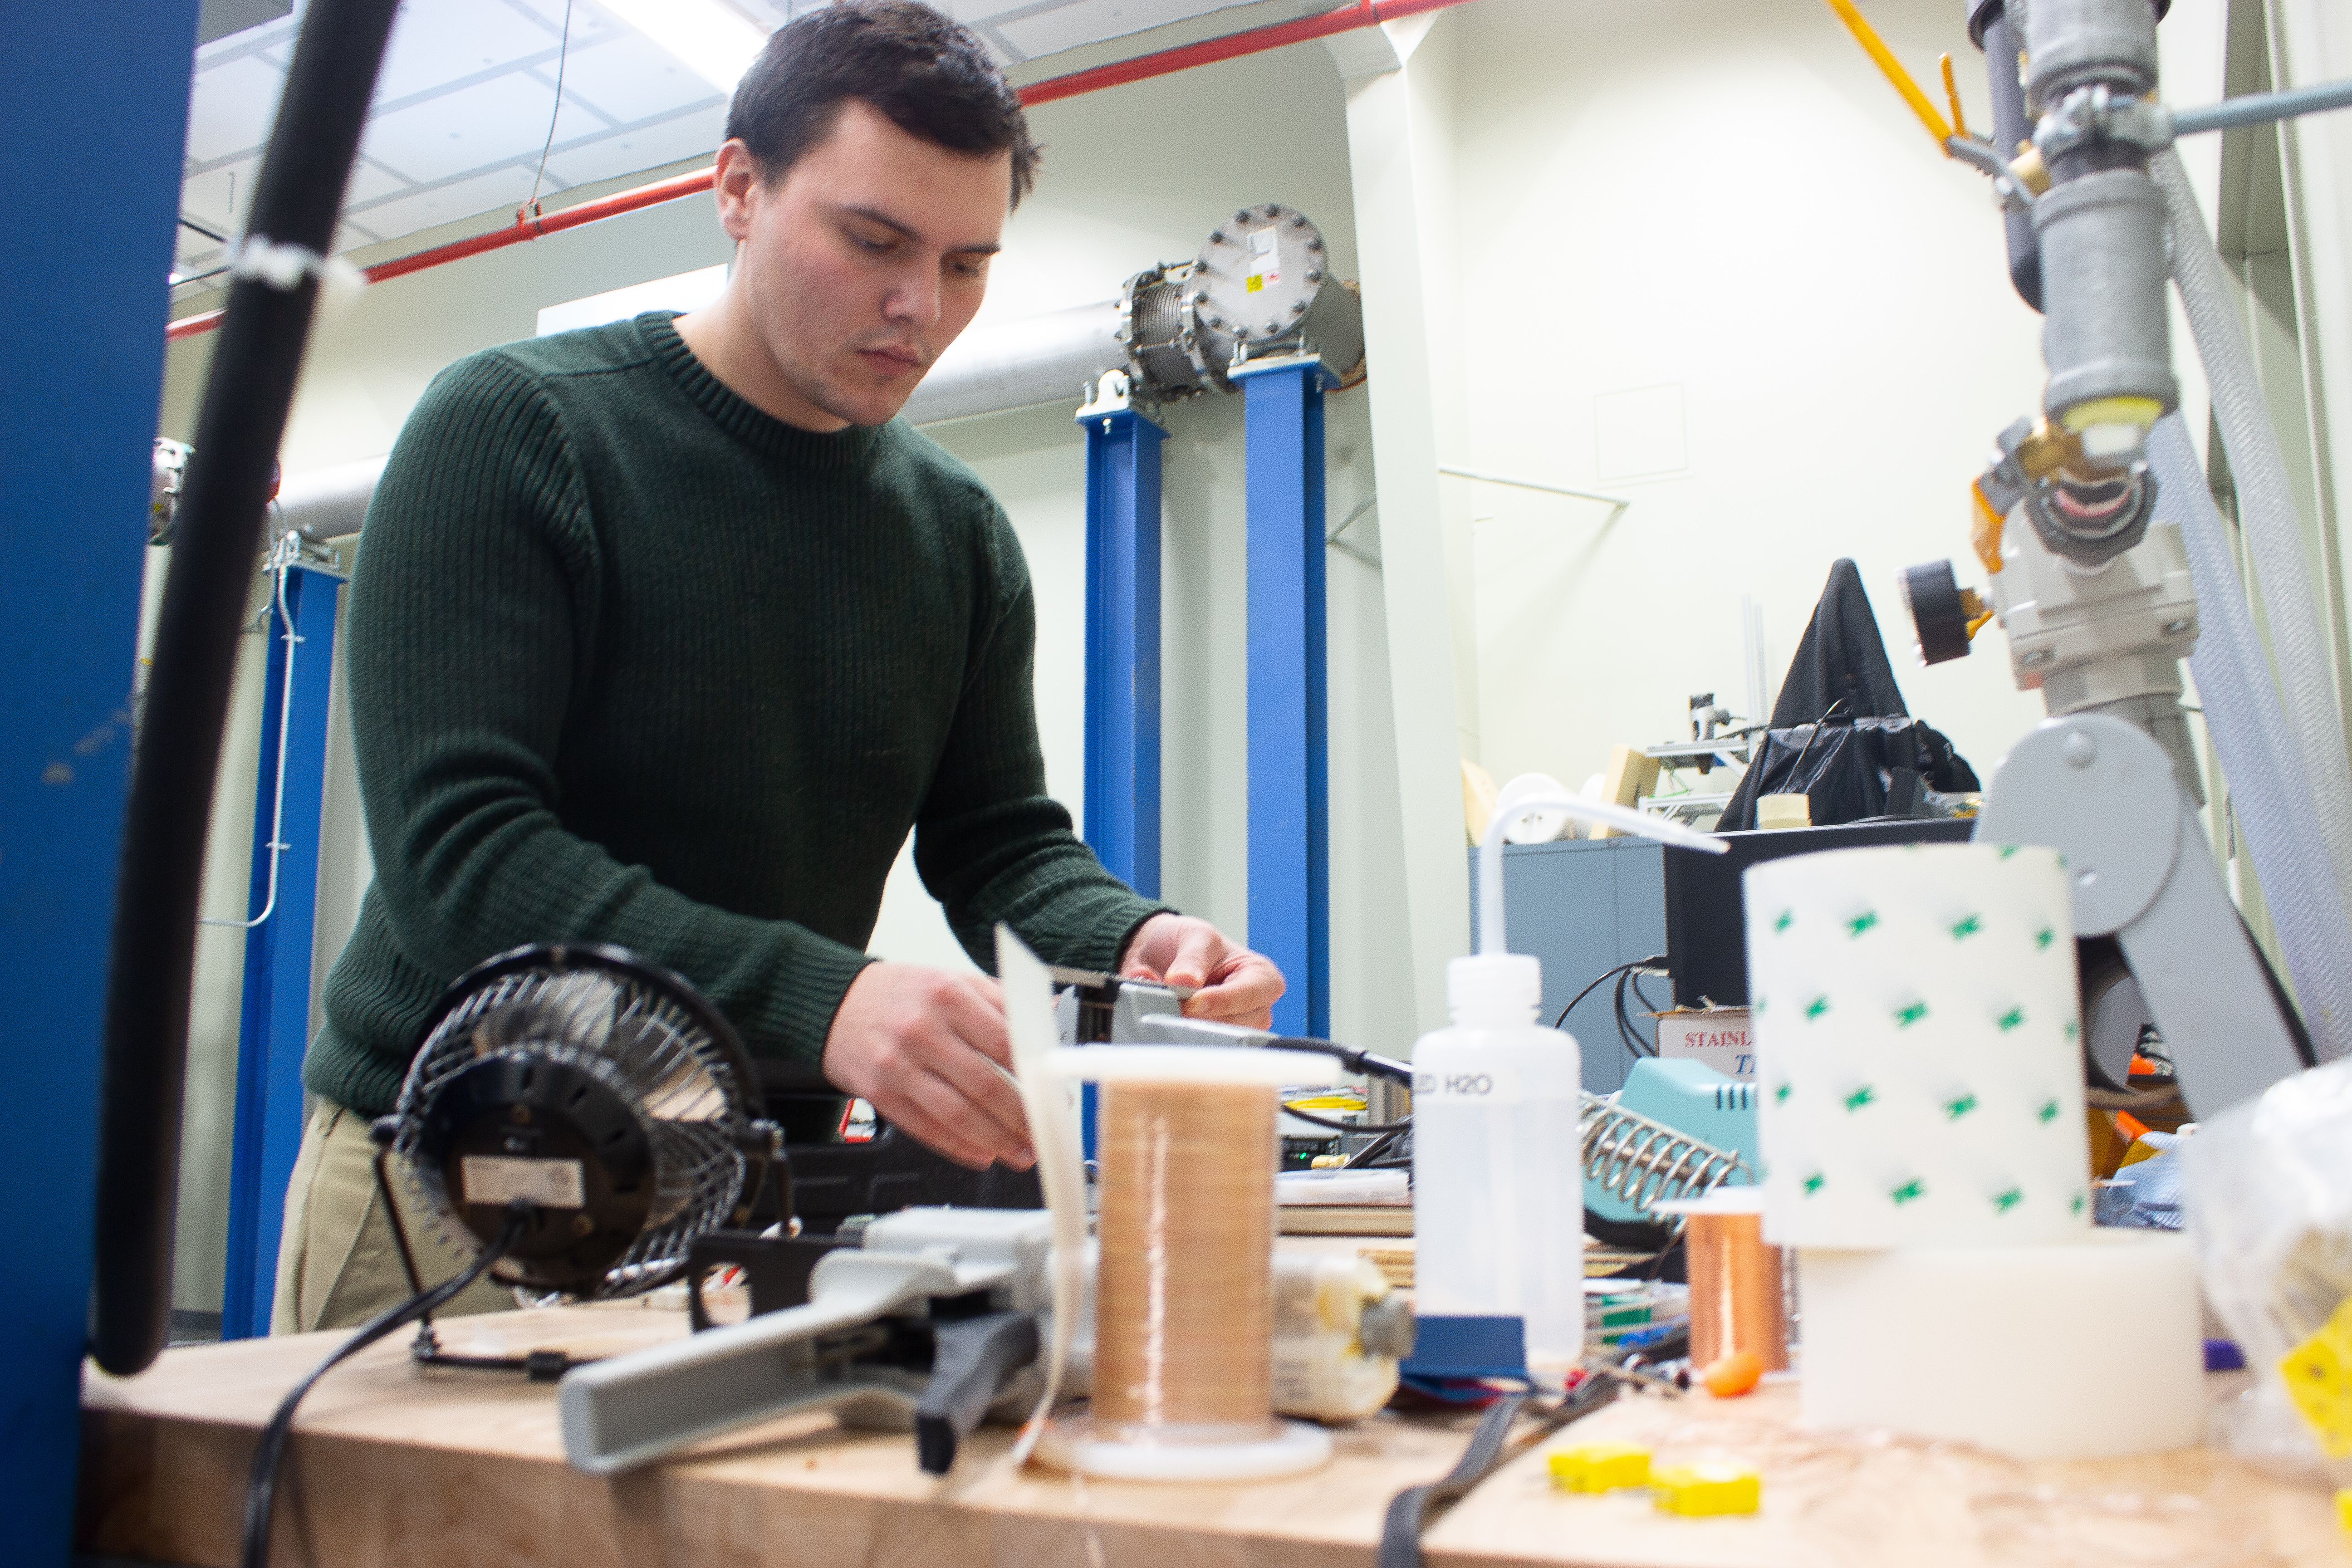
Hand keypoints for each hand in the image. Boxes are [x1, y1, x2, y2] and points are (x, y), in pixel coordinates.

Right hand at [822, 963, 1032, 1171]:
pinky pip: (925, 1128)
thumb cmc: (901, 993)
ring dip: (996, 1141)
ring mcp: (898, 1065)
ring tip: (1020, 1153)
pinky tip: (981, 1154)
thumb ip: (1001, 999)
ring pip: (957, 1114)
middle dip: (1021, 1118)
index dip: (1036, 1076)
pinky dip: (958, 1147)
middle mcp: (922, 1030)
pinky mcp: (880, 1093)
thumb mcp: (953, 980)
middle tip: (1043, 1134)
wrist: (835, 1004)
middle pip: (985, 1085)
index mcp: (948, 995)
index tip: (1055, 1096)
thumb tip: (1048, 1015)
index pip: (1005, 1042)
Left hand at [1119, 913, 1284, 1029]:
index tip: (1192, 1001)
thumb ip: (1192, 958)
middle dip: (1197, 1015)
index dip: (1220, 1001)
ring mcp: (1234, 1028)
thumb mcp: (1195, 936)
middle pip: (1231, 1025)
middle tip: (1169, 999)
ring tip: (1160, 997)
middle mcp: (1255, 1008)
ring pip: (1211, 1038)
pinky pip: (1192, 1042)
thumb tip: (1184, 981)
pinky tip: (1157, 1008)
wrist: (1166, 952)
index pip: (1248, 997)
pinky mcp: (1210, 1039)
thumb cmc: (1194, 943)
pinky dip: (1170, 1027)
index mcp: (1262, 977)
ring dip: (1179, 1020)